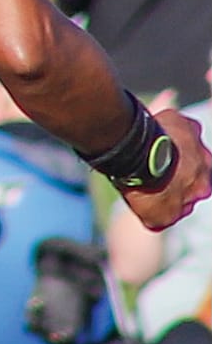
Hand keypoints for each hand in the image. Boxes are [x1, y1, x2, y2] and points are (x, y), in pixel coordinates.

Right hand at [121, 109, 211, 231]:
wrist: (140, 152)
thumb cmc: (161, 133)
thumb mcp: (181, 122)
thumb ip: (190, 133)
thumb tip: (189, 133)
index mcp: (208, 166)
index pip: (200, 173)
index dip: (186, 169)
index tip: (172, 165)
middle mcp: (201, 189)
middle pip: (191, 193)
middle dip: (178, 188)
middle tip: (158, 178)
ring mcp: (183, 207)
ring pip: (175, 208)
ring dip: (164, 201)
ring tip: (145, 189)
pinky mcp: (162, 220)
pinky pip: (156, 220)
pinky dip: (148, 213)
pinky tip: (139, 200)